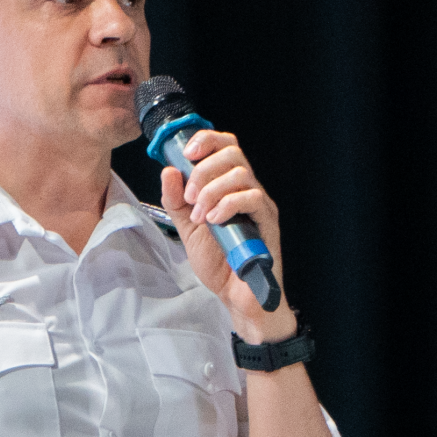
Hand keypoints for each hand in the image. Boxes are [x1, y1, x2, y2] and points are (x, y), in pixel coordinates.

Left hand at [157, 129, 298, 343]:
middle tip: (190, 198)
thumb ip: (176, 201)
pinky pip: (252, 198)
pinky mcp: (267, 221)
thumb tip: (168, 171)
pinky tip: (215, 221)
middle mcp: (247, 189)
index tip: (186, 153)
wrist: (236, 296)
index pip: (225, 146)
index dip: (206, 140)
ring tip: (200, 216)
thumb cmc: (219, 262)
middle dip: (203, 171)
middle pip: (232, 153)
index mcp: (229, 187)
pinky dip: (227, 205)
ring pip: (241, 174)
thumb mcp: (187, 229)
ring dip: (211, 191)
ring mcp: (259, 204)